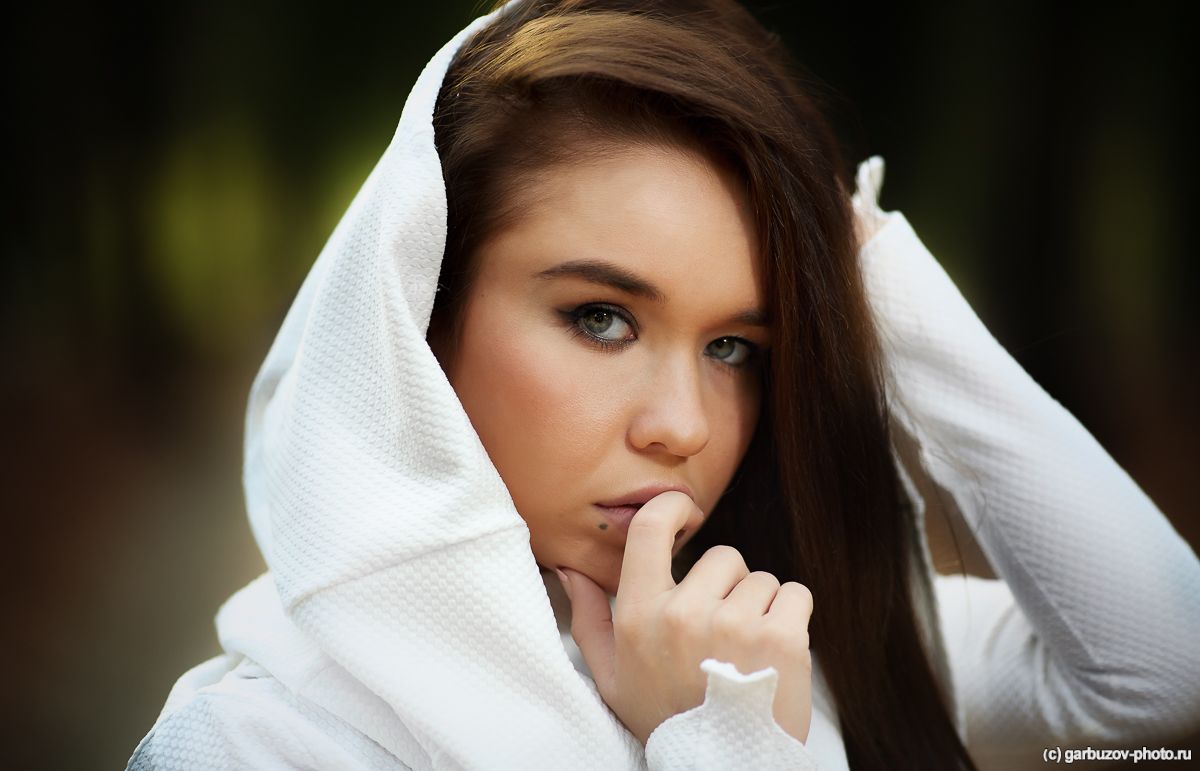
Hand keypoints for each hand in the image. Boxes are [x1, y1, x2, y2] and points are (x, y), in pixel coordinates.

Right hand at [558, 491, 813, 744]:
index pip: (651, 528)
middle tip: (721, 632)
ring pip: (761, 578)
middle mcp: (685, 614)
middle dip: (727, 585)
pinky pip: (795, 593)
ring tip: (746, 651)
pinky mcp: (783, 638)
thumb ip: (589, 619)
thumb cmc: (666, 718)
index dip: (672, 507)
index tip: (687, 513)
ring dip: (759, 606)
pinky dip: (791, 617)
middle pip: (723, 556)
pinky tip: (773, 652)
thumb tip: (569, 569)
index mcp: (640, 615)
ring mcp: (736, 625)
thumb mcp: (612, 676)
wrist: (721, 767)